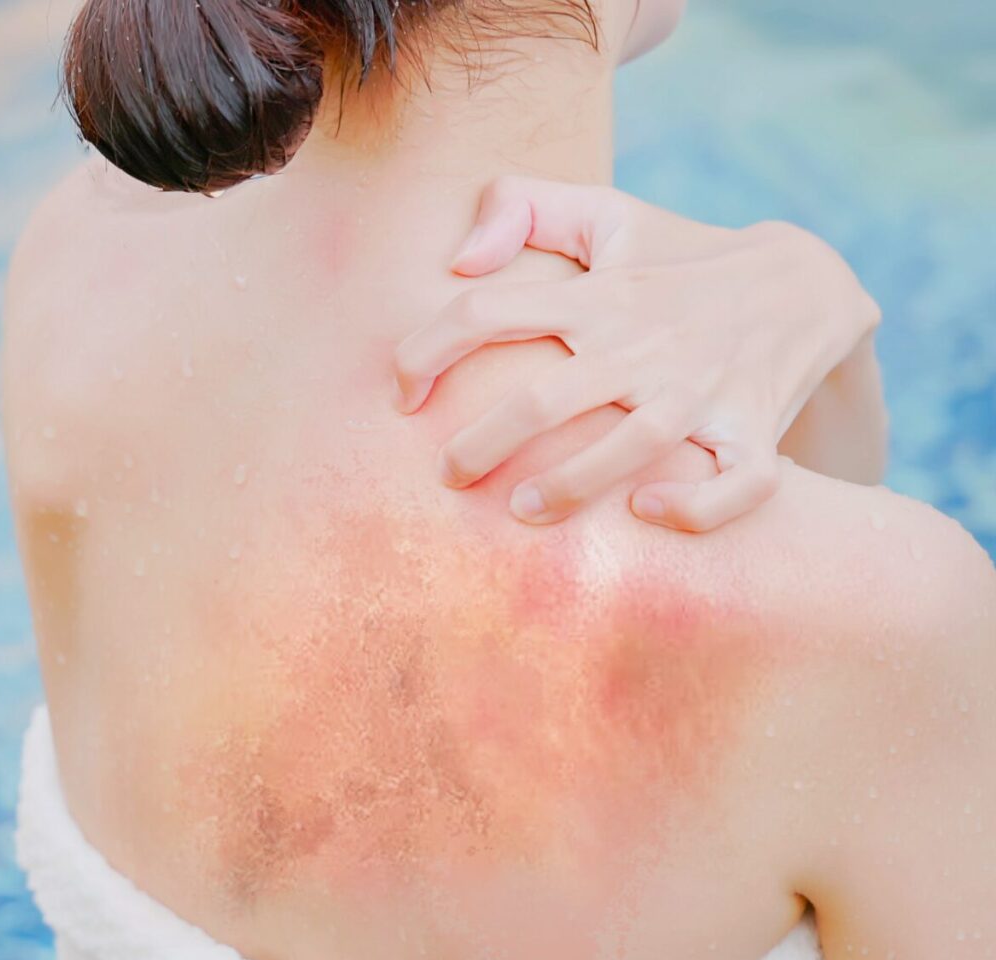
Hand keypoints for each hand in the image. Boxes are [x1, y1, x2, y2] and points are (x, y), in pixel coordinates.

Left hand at [393, 176, 880, 530]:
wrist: (802, 286)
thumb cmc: (679, 262)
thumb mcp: (608, 213)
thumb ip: (523, 205)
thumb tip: (459, 260)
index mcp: (599, 295)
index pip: (488, 311)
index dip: (425, 351)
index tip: (400, 396)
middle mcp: (644, 343)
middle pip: (545, 398)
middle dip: (480, 444)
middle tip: (447, 476)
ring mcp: (702, 391)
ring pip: (630, 446)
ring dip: (566, 487)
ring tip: (520, 511)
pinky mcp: (753, 431)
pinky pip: (735, 486)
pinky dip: (694, 507)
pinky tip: (646, 512)